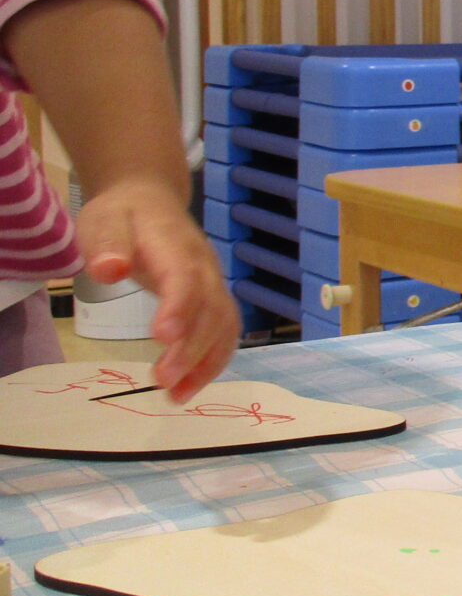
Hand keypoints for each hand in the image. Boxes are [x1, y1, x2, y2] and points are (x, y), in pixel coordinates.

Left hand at [75, 178, 239, 402]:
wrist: (150, 200)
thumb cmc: (122, 215)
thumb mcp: (103, 222)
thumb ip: (107, 245)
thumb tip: (110, 270)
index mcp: (176, 247)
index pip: (185, 277)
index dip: (180, 306)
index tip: (164, 337)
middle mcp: (205, 268)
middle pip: (211, 309)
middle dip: (192, 348)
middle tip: (164, 382)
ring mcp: (214, 284)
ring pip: (224, 325)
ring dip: (206, 362)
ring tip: (177, 395)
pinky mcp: (213, 300)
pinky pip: (224, 332)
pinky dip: (211, 362)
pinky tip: (189, 386)